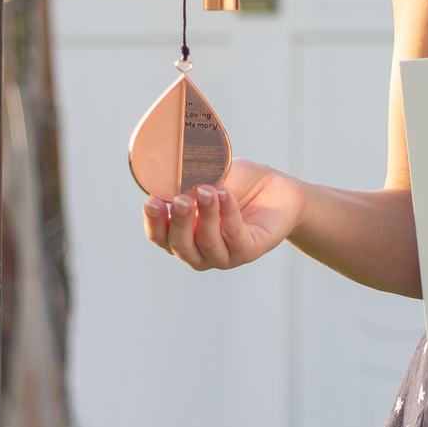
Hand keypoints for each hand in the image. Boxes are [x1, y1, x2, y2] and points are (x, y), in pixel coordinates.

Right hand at [143, 158, 305, 270]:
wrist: (276, 186)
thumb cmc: (238, 183)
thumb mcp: (209, 175)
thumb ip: (189, 179)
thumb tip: (167, 170)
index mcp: (183, 234)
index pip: (160, 237)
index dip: (153, 222)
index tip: (151, 201)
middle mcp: (199, 250)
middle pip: (180, 246)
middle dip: (179, 222)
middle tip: (180, 198)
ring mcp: (224, 255)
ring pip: (207, 243)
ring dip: (206, 215)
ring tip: (206, 189)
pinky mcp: (248, 251)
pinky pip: (234, 237)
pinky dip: (228, 214)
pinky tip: (225, 194)